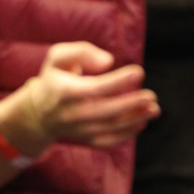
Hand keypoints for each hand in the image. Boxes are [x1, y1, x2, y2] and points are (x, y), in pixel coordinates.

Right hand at [23, 42, 158, 148]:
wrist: (39, 113)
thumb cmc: (55, 78)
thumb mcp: (58, 57)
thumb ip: (82, 51)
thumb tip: (109, 61)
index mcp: (64, 91)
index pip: (95, 88)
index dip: (119, 81)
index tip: (138, 72)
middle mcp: (71, 114)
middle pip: (106, 111)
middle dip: (132, 104)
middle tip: (151, 95)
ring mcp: (79, 130)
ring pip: (111, 128)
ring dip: (136, 119)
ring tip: (154, 108)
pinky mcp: (86, 141)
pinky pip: (110, 141)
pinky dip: (128, 134)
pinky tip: (141, 122)